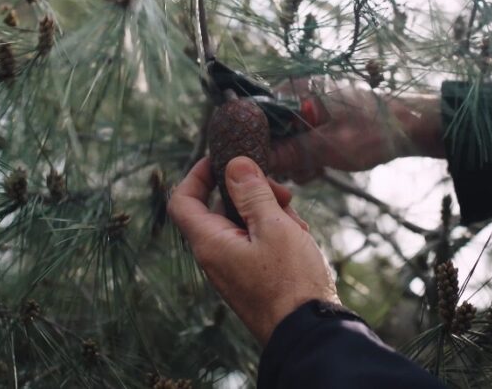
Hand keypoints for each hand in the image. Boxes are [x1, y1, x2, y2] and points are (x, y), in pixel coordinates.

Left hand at [168, 156, 339, 344]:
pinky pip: (255, 244)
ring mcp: (233, 269)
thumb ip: (252, 192)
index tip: (221, 159)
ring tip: (296, 221)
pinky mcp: (252, 278)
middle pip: (220, 208)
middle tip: (282, 192)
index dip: (196, 174)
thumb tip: (234, 164)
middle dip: (251, 193)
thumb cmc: (291, 281)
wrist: (309, 332)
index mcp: (210, 243)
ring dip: (269, 213)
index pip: (183, 201)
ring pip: (243, 225)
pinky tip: (299, 236)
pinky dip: (275, 233)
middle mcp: (215, 256)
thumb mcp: (274, 226)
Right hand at [271, 86, 444, 182]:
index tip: (272, 164)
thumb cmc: (373, 131)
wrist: (410, 128)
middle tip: (303, 170)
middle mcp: (298, 94)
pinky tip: (322, 167)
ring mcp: (309, 108)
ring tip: (317, 169)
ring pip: (286, 140)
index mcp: (296, 90)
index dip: (259, 142)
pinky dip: (308, 156)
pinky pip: (301, 140)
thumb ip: (290, 152)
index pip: (258, 115)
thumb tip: (258, 159)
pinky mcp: (320, 120)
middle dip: (283, 156)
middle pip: (270, 131)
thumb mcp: (328, 147)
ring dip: (297, 160)